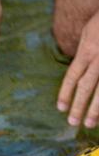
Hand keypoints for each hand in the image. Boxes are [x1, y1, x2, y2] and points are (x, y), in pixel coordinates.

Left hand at [57, 10, 98, 128]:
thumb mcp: (88, 32)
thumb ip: (83, 52)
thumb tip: (77, 69)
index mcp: (87, 50)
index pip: (73, 75)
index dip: (65, 93)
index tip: (60, 108)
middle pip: (86, 86)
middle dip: (79, 106)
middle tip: (73, 123)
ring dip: (95, 109)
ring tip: (89, 124)